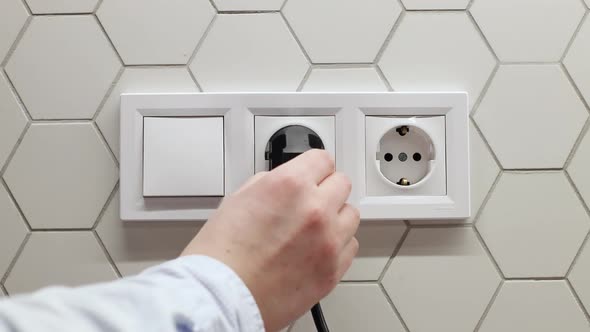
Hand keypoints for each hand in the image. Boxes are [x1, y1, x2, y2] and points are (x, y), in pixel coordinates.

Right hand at [182, 149, 359, 331]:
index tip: (313, 172)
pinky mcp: (333, 270)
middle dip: (325, 189)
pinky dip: (338, 244)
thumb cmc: (221, 257)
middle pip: (341, 184)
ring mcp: (328, 241)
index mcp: (290, 186)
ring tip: (314, 227)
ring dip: (336, 216)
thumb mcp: (238, 199)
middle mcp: (315, 210)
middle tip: (310, 200)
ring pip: (351, 215)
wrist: (221, 298)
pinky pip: (350, 246)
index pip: (322, 159)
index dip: (314, 167)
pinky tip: (318, 248)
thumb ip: (270, 184)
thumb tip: (284, 183)